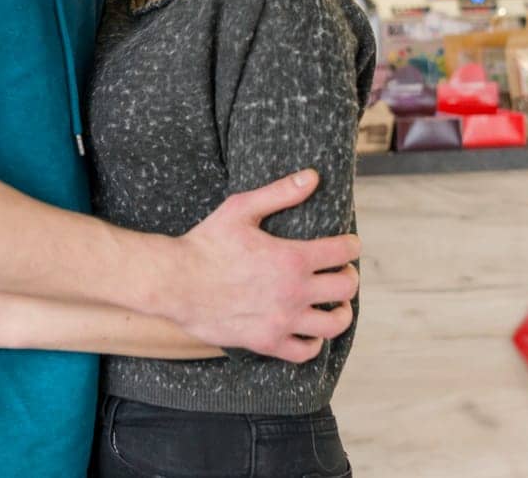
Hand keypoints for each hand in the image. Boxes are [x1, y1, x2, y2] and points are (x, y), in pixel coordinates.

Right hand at [167, 169, 360, 361]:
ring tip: (335, 304)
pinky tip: (310, 330)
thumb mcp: (240, 208)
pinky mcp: (267, 342)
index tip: (348, 245)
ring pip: (335, 324)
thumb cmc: (206, 243)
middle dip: (349, 276)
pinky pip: (306, 351)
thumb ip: (280, 192)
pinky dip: (315, 341)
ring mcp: (282, 320)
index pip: (343, 252)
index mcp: (292, 258)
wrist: (175, 282)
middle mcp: (294, 292)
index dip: (351, 246)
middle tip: (341, 271)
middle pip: (346, 288)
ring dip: (341, 311)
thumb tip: (313, 176)